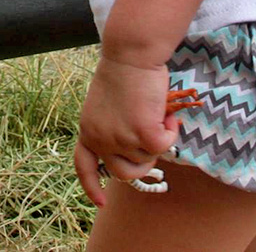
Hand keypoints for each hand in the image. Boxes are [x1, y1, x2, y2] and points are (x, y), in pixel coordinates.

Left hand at [73, 53, 178, 206]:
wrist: (131, 53)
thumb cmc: (124, 72)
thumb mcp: (108, 106)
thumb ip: (113, 128)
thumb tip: (136, 150)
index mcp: (87, 129)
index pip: (84, 166)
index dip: (91, 187)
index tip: (101, 202)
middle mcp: (100, 138)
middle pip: (124, 173)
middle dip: (143, 164)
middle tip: (153, 141)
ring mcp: (120, 138)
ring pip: (148, 158)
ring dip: (158, 139)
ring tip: (158, 112)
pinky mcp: (142, 133)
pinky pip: (164, 146)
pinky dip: (171, 130)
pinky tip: (168, 113)